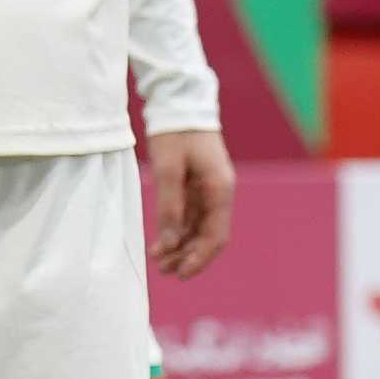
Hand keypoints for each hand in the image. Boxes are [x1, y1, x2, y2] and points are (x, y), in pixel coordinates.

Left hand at [146, 124, 235, 274]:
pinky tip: (162, 242)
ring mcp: (209, 190)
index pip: (215, 236)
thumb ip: (169, 206)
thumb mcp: (168, 169)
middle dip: (188, 256)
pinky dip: (178, 230)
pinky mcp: (197, 186)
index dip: (199, 259)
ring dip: (181, 246)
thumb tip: (168, 244)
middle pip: (209, 236)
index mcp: (220, 190)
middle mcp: (219, 193)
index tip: (180, 274)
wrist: (179, 104)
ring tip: (159, 261)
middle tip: (163, 270)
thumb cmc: (174, 134)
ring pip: (198, 228)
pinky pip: (190, 216)